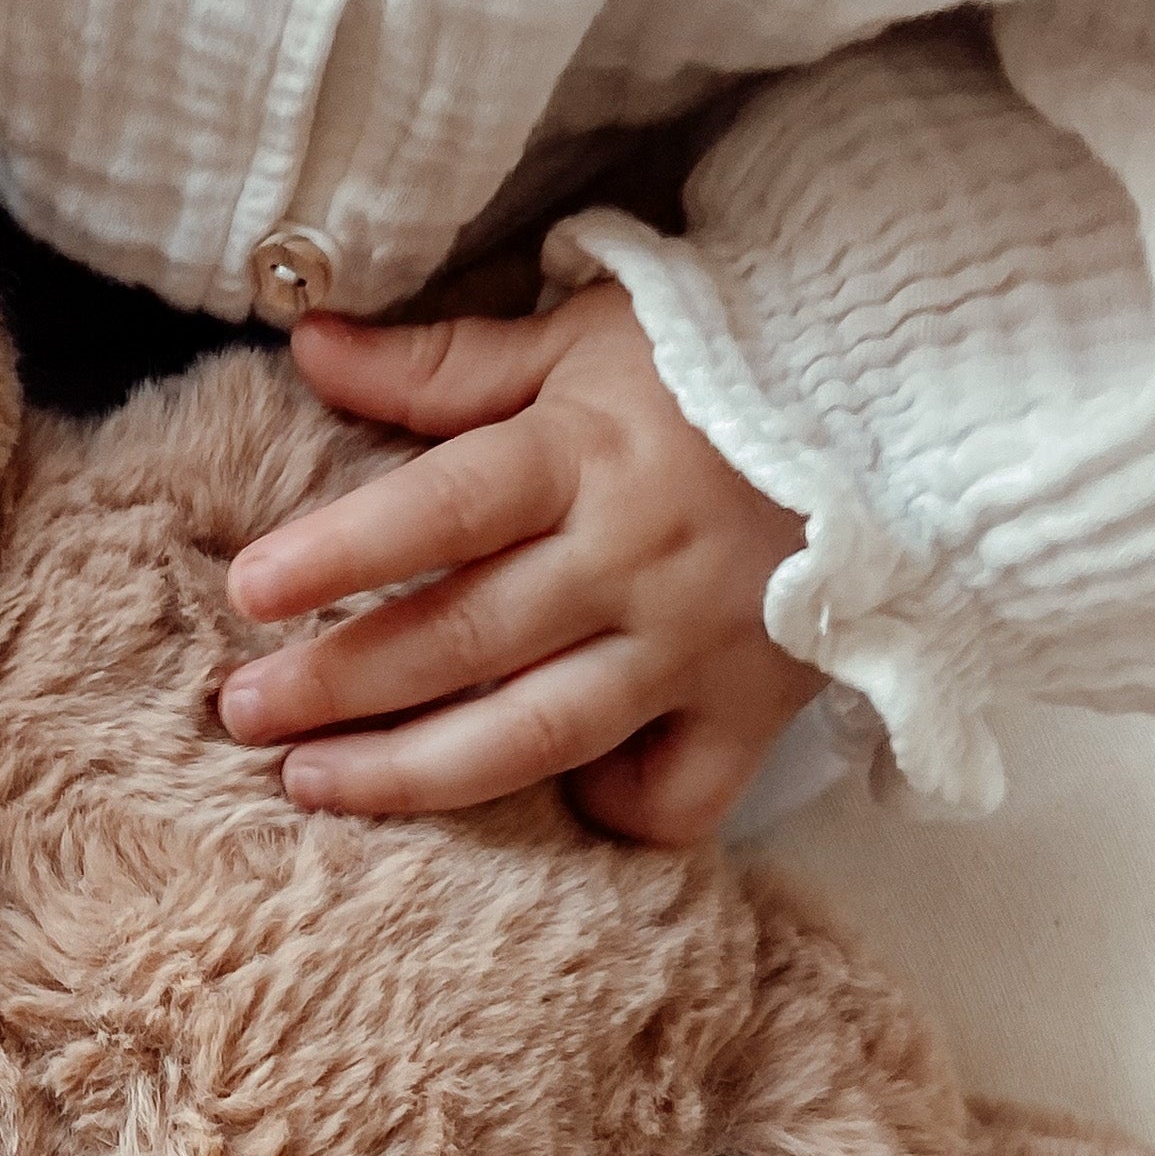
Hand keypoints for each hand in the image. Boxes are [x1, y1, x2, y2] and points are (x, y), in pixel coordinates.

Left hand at [221, 283, 820, 843]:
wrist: (913, 399)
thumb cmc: (720, 365)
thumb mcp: (581, 339)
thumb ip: (441, 363)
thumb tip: (310, 342)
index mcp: (586, 455)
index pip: (444, 510)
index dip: (341, 552)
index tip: (249, 591)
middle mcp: (635, 561)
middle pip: (465, 639)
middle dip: (338, 685)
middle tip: (241, 710)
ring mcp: (695, 647)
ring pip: (538, 735)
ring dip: (415, 773)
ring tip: (313, 786)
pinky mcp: (754, 709)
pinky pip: (676, 798)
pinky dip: (607, 816)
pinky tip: (538, 812)